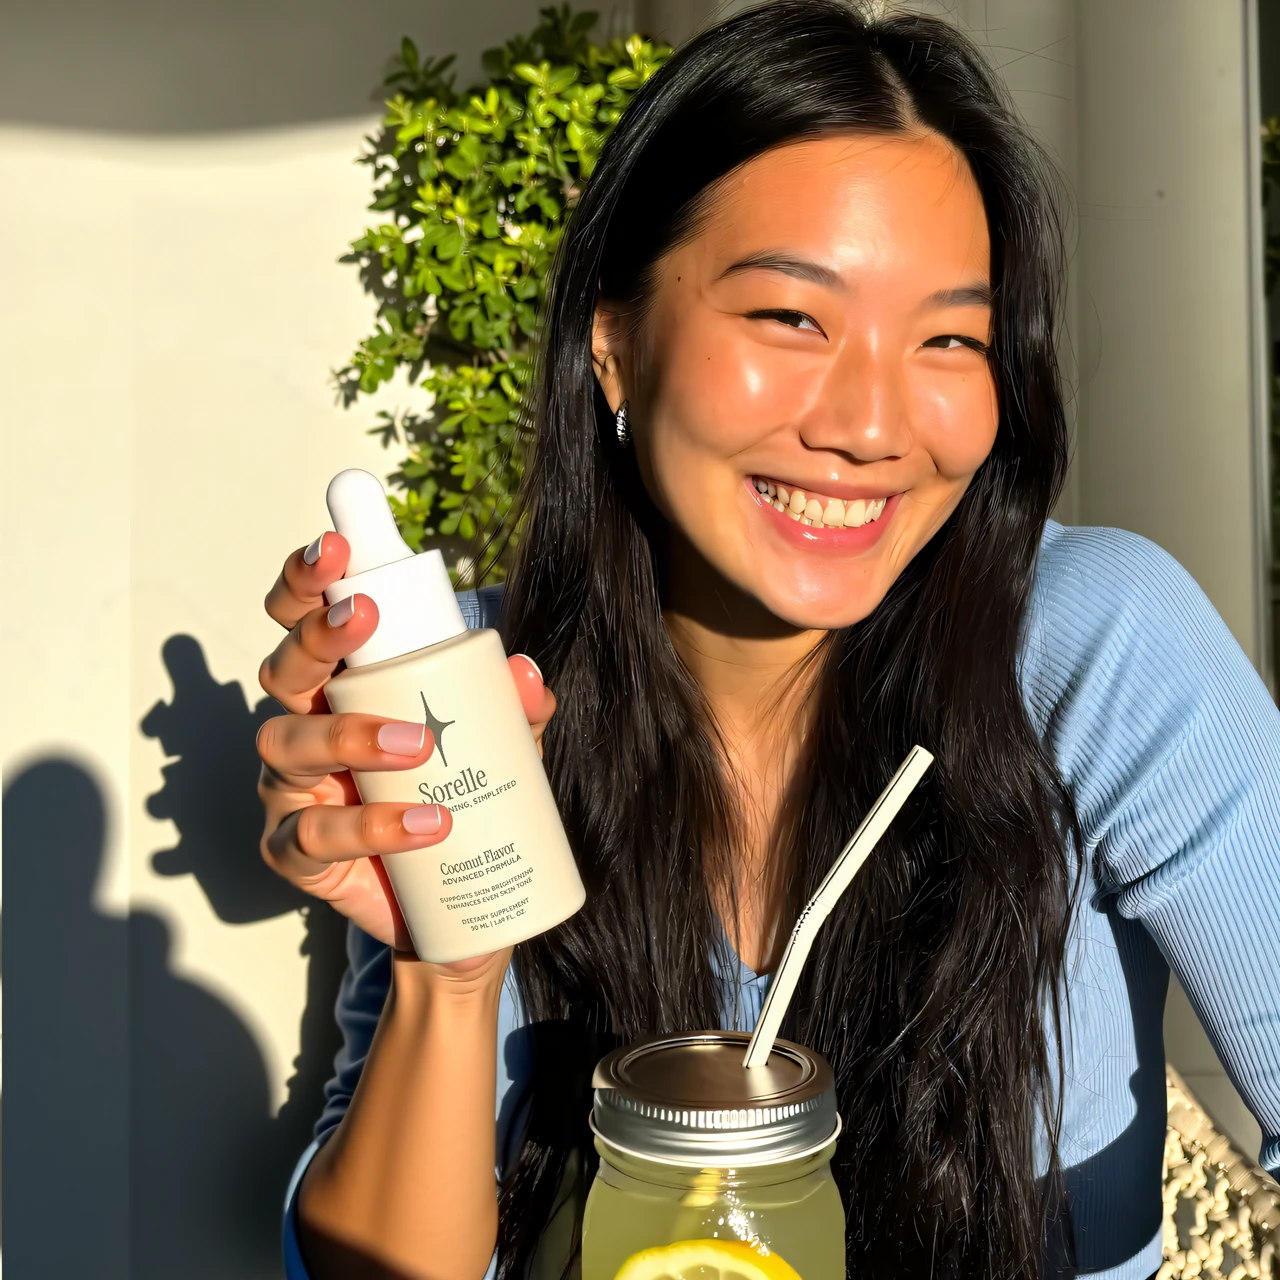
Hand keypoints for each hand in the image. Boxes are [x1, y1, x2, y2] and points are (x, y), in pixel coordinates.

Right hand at [255, 531, 555, 967]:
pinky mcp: (297, 854)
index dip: (306, 581)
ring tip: (418, 744)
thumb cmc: (460, 804)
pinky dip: (373, 826)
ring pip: (286, 746)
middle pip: (284, 671)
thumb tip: (525, 672)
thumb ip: (512, 714)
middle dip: (315, 636)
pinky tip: (429, 822)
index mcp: (342, 691)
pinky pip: (315, 834)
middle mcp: (303, 730)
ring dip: (349, 735)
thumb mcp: (499, 753)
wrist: (454, 914)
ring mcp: (292, 792)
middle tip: (361, 617)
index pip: (306, 623)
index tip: (335, 550)